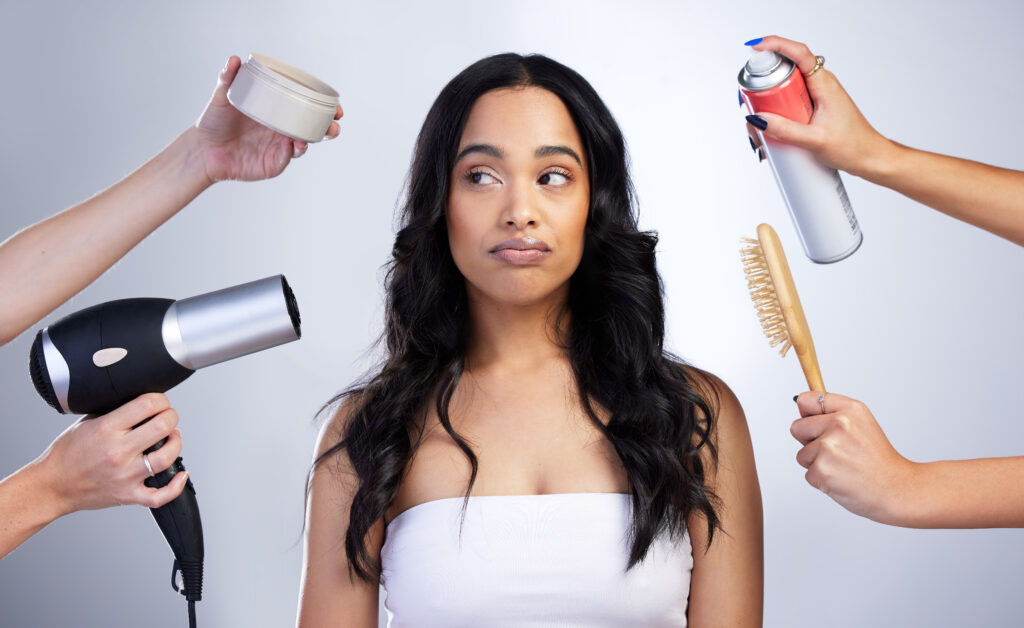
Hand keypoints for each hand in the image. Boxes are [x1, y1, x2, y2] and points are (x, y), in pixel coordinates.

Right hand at [33, 393, 187, 514]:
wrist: (52, 486)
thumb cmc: (67, 454)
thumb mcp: (86, 422)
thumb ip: (115, 411)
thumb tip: (141, 402)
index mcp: (107, 429)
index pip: (146, 405)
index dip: (161, 400)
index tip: (161, 401)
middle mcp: (118, 452)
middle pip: (162, 427)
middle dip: (171, 417)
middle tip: (168, 417)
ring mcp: (125, 475)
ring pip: (166, 457)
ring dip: (176, 444)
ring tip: (172, 438)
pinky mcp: (128, 495)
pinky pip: (159, 496)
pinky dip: (175, 486)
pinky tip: (181, 474)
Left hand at [194, 56, 343, 183]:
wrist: (202, 149)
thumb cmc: (214, 121)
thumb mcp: (222, 96)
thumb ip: (228, 78)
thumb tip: (234, 59)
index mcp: (276, 112)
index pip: (305, 107)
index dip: (322, 105)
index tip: (334, 103)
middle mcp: (282, 129)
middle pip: (313, 127)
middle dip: (329, 125)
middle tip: (336, 120)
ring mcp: (279, 147)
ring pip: (306, 142)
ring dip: (318, 137)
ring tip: (326, 131)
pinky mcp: (273, 163)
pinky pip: (288, 156)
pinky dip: (296, 149)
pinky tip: (298, 143)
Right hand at [744, 35, 894, 177]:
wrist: (868, 158)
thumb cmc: (852, 146)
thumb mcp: (814, 140)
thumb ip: (785, 130)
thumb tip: (758, 118)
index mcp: (823, 84)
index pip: (799, 54)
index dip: (776, 45)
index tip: (756, 47)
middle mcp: (818, 85)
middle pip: (783, 72)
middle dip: (763, 89)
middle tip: (752, 109)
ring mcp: (814, 96)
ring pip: (782, 91)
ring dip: (767, 109)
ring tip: (762, 136)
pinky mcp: (811, 108)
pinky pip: (787, 104)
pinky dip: (775, 117)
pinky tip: (771, 138)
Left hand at [791, 391, 916, 523]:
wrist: (896, 489)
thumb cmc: (878, 459)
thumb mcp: (863, 422)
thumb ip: (833, 411)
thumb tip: (800, 404)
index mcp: (849, 409)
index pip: (806, 400)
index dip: (807, 414)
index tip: (818, 423)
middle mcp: (838, 424)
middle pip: (796, 427)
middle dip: (809, 441)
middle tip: (837, 451)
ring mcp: (828, 447)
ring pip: (802, 454)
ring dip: (817, 463)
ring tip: (843, 466)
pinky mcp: (821, 470)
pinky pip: (808, 473)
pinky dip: (822, 479)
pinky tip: (842, 478)